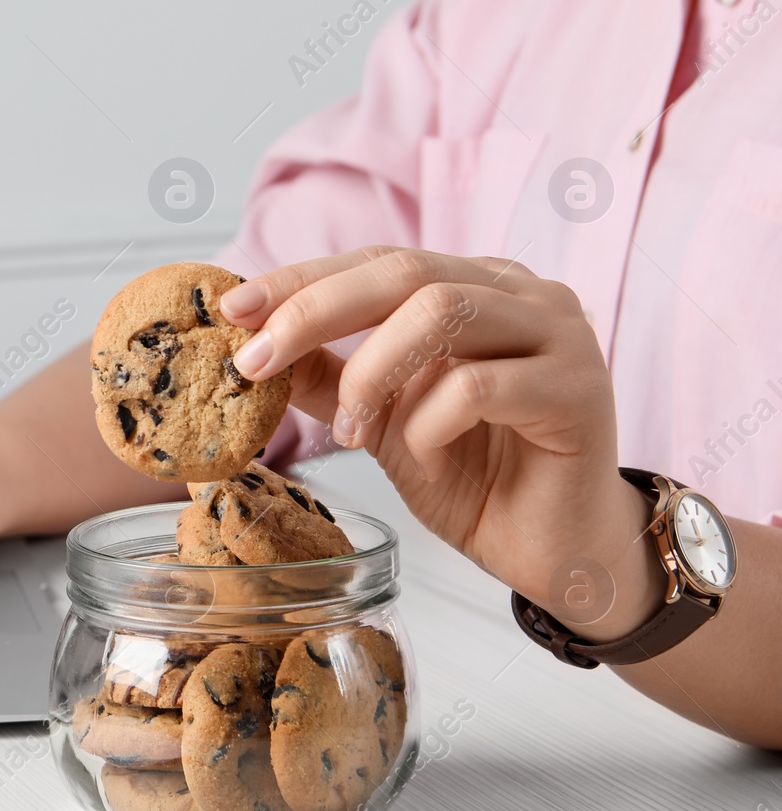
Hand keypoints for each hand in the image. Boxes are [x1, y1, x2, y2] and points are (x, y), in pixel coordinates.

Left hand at [219, 246, 662, 640]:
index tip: (231, 310)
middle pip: (405, 270)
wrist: (552, 550)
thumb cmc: (474, 476)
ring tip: (350, 432)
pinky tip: (422, 459)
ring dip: (372, 372)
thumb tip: (250, 344)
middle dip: (315, 311)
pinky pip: (480, 384)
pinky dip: (429, 423)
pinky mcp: (580, 389)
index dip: (301, 281)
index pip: (376, 260)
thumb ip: (328, 375)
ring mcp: (559, 334)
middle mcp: (521, 292)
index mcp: (475, 284)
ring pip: (441, 312)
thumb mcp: (381, 418)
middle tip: (256, 361)